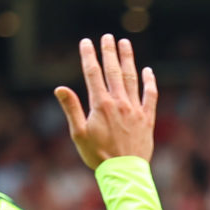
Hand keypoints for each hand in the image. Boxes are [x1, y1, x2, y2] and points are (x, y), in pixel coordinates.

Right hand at [54, 34, 157, 168]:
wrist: (124, 172)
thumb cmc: (97, 156)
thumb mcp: (79, 134)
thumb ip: (71, 109)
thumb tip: (59, 88)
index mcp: (101, 105)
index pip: (93, 74)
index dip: (89, 56)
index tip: (86, 42)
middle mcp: (119, 103)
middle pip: (113, 71)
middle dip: (109, 52)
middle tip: (107, 36)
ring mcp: (135, 109)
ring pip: (131, 78)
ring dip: (128, 60)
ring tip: (125, 43)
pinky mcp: (147, 118)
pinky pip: (150, 95)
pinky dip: (149, 82)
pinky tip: (147, 70)